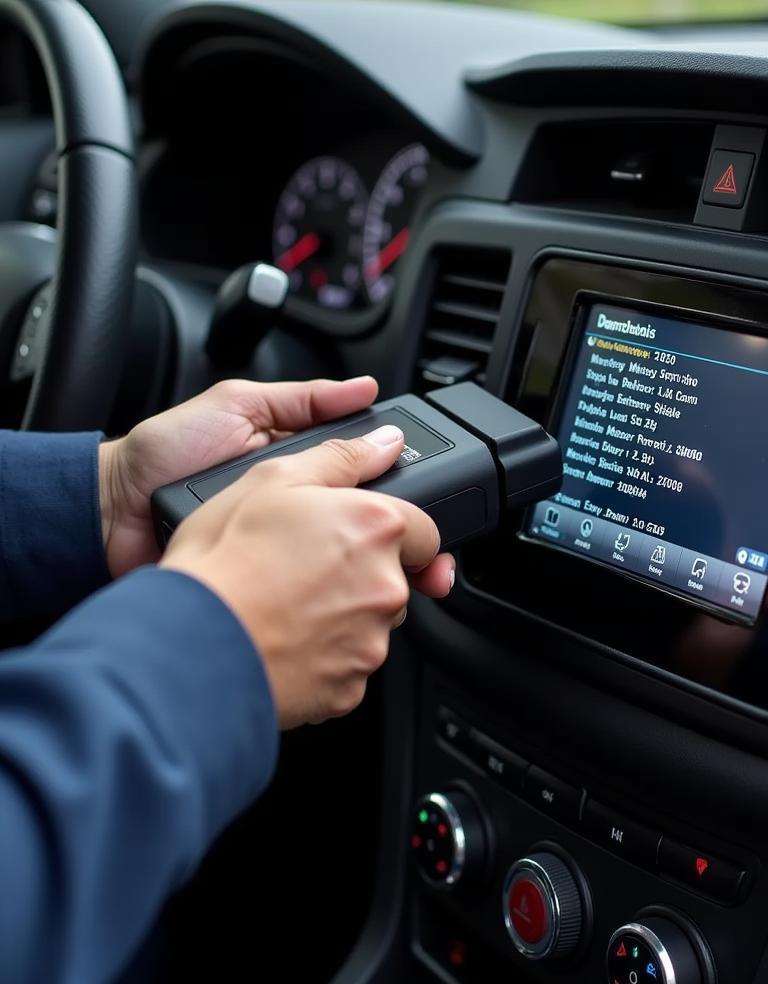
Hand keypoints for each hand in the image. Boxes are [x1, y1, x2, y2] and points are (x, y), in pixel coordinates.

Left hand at [98, 377, 379, 577]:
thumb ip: (300, 397)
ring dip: (347, 542)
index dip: (384, 462)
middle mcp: (295, 499)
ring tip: (366, 538)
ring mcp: (283, 538)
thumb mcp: (237, 404)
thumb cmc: (165, 453)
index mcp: (295, 456)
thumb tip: (362, 388)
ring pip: (334, 542)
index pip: (355, 459)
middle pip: (354, 505)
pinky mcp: (266, 571)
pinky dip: (312, 570)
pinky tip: (327, 568)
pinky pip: (301, 570)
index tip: (413, 464)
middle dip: (375, 510)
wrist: (112, 511)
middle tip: (392, 511)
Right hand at [160, 427, 453, 727]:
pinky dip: (324, 655)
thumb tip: (384, 443)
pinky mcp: (349, 688)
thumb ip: (341, 457)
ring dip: (343, 614)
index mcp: (376, 528)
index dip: (391, 531)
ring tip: (286, 603)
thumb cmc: (222, 562)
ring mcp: (370, 642)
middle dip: (363, 573)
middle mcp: (385, 587)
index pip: (425, 531)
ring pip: (371, 624)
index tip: (362, 536)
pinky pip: (348, 666)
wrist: (188, 644)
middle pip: (397, 578)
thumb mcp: (272, 479)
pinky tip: (283, 637)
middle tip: (306, 568)